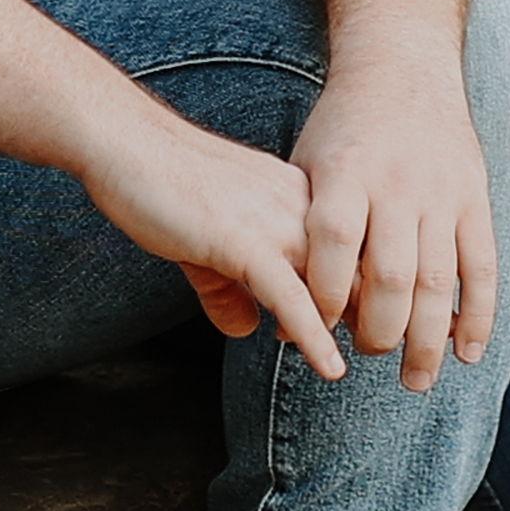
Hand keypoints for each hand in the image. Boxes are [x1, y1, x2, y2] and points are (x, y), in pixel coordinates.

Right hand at [80, 105, 352, 381]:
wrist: (127, 142)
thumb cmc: (163, 182)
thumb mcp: (207, 240)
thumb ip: (229, 286)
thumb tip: (245, 328)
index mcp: (300, 196)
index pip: (358, 247)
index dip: (370, 287)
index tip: (374, 322)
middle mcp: (299, 206)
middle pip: (361, 267)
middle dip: (375, 312)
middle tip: (382, 351)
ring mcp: (273, 223)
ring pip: (333, 285)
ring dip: (352, 329)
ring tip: (364, 364)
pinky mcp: (242, 242)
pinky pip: (290, 297)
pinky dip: (313, 336)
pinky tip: (329, 367)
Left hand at [286, 50, 502, 388]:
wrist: (402, 67)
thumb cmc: (342, 130)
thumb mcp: (307, 166)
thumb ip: (300, 236)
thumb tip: (283, 318)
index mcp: (345, 172)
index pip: (335, 243)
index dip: (326, 295)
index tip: (317, 328)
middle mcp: (396, 183)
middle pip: (391, 274)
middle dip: (379, 330)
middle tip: (367, 354)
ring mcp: (441, 192)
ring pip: (439, 280)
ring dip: (429, 340)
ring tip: (415, 381)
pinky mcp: (474, 198)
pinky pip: (483, 265)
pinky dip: (479, 315)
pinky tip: (468, 353)